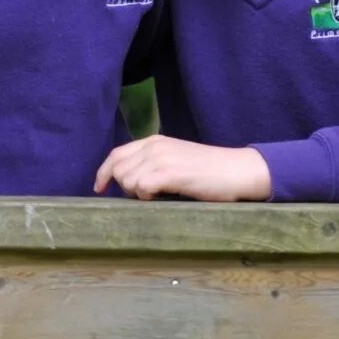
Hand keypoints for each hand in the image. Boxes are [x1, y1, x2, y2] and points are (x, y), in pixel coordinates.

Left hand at [94, 135, 271, 200]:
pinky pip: (141, 187)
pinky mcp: (170, 172)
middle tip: (147, 197)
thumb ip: (154, 165)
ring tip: (160, 196)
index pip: (116, 154)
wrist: (239, 171)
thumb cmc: (210, 172)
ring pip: (127, 180)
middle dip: (124, 187)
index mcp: (154, 141)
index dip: (104, 172)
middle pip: (118, 169)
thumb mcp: (176, 161)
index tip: (99, 188)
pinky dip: (146, 197)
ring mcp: (161, 158)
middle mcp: (154, 146)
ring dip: (138, 194)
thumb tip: (130, 183)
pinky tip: (161, 198)